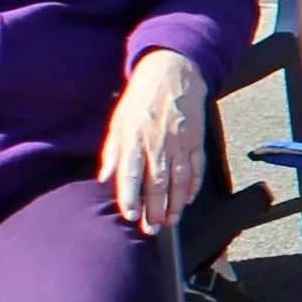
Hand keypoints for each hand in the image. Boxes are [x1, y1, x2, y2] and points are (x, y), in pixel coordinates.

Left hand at [100, 49, 208, 234]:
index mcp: (135, 139)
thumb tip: (105, 178)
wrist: (173, 73)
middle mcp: (158, 143)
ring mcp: (180, 143)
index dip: (131, 197)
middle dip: (155, 209)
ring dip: (175, 203)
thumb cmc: (141, 98)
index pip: (131, 174)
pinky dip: (193, 186)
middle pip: (157, 183)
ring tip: (171, 220)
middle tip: (153, 228)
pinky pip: (196, 168)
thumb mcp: (118, 122)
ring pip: (179, 180)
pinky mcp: (196, 140)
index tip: (131, 216)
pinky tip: (187, 199)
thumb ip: (112, 152)